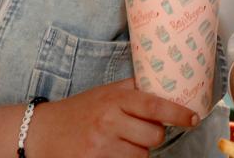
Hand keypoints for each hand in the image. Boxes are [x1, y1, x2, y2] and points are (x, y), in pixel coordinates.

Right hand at [25, 78, 197, 157]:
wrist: (41, 133)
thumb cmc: (78, 111)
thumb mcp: (104, 93)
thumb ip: (133, 89)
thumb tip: (167, 82)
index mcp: (114, 100)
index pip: (155, 106)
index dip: (178, 114)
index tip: (193, 118)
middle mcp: (109, 121)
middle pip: (154, 136)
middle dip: (151, 136)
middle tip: (137, 131)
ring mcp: (101, 146)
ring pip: (141, 156)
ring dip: (137, 152)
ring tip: (119, 143)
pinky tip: (111, 153)